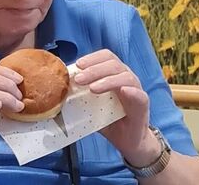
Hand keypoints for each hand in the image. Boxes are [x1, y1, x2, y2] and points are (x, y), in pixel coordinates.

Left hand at [74, 50, 158, 165]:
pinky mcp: (143, 104)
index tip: (77, 64)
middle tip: (79, 79)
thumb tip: (56, 90)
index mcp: (113, 74)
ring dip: (106, 79)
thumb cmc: (108, 119)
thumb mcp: (90, 105)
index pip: (105, 57)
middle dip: (94, 69)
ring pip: (124, 75)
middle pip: (113, 63)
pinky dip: (130, 91)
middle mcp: (126, 77)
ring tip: (92, 88)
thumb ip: (78, 95)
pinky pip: (138, 94)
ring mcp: (136, 89)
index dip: (91, 58)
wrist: (126, 140)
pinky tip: (122, 91)